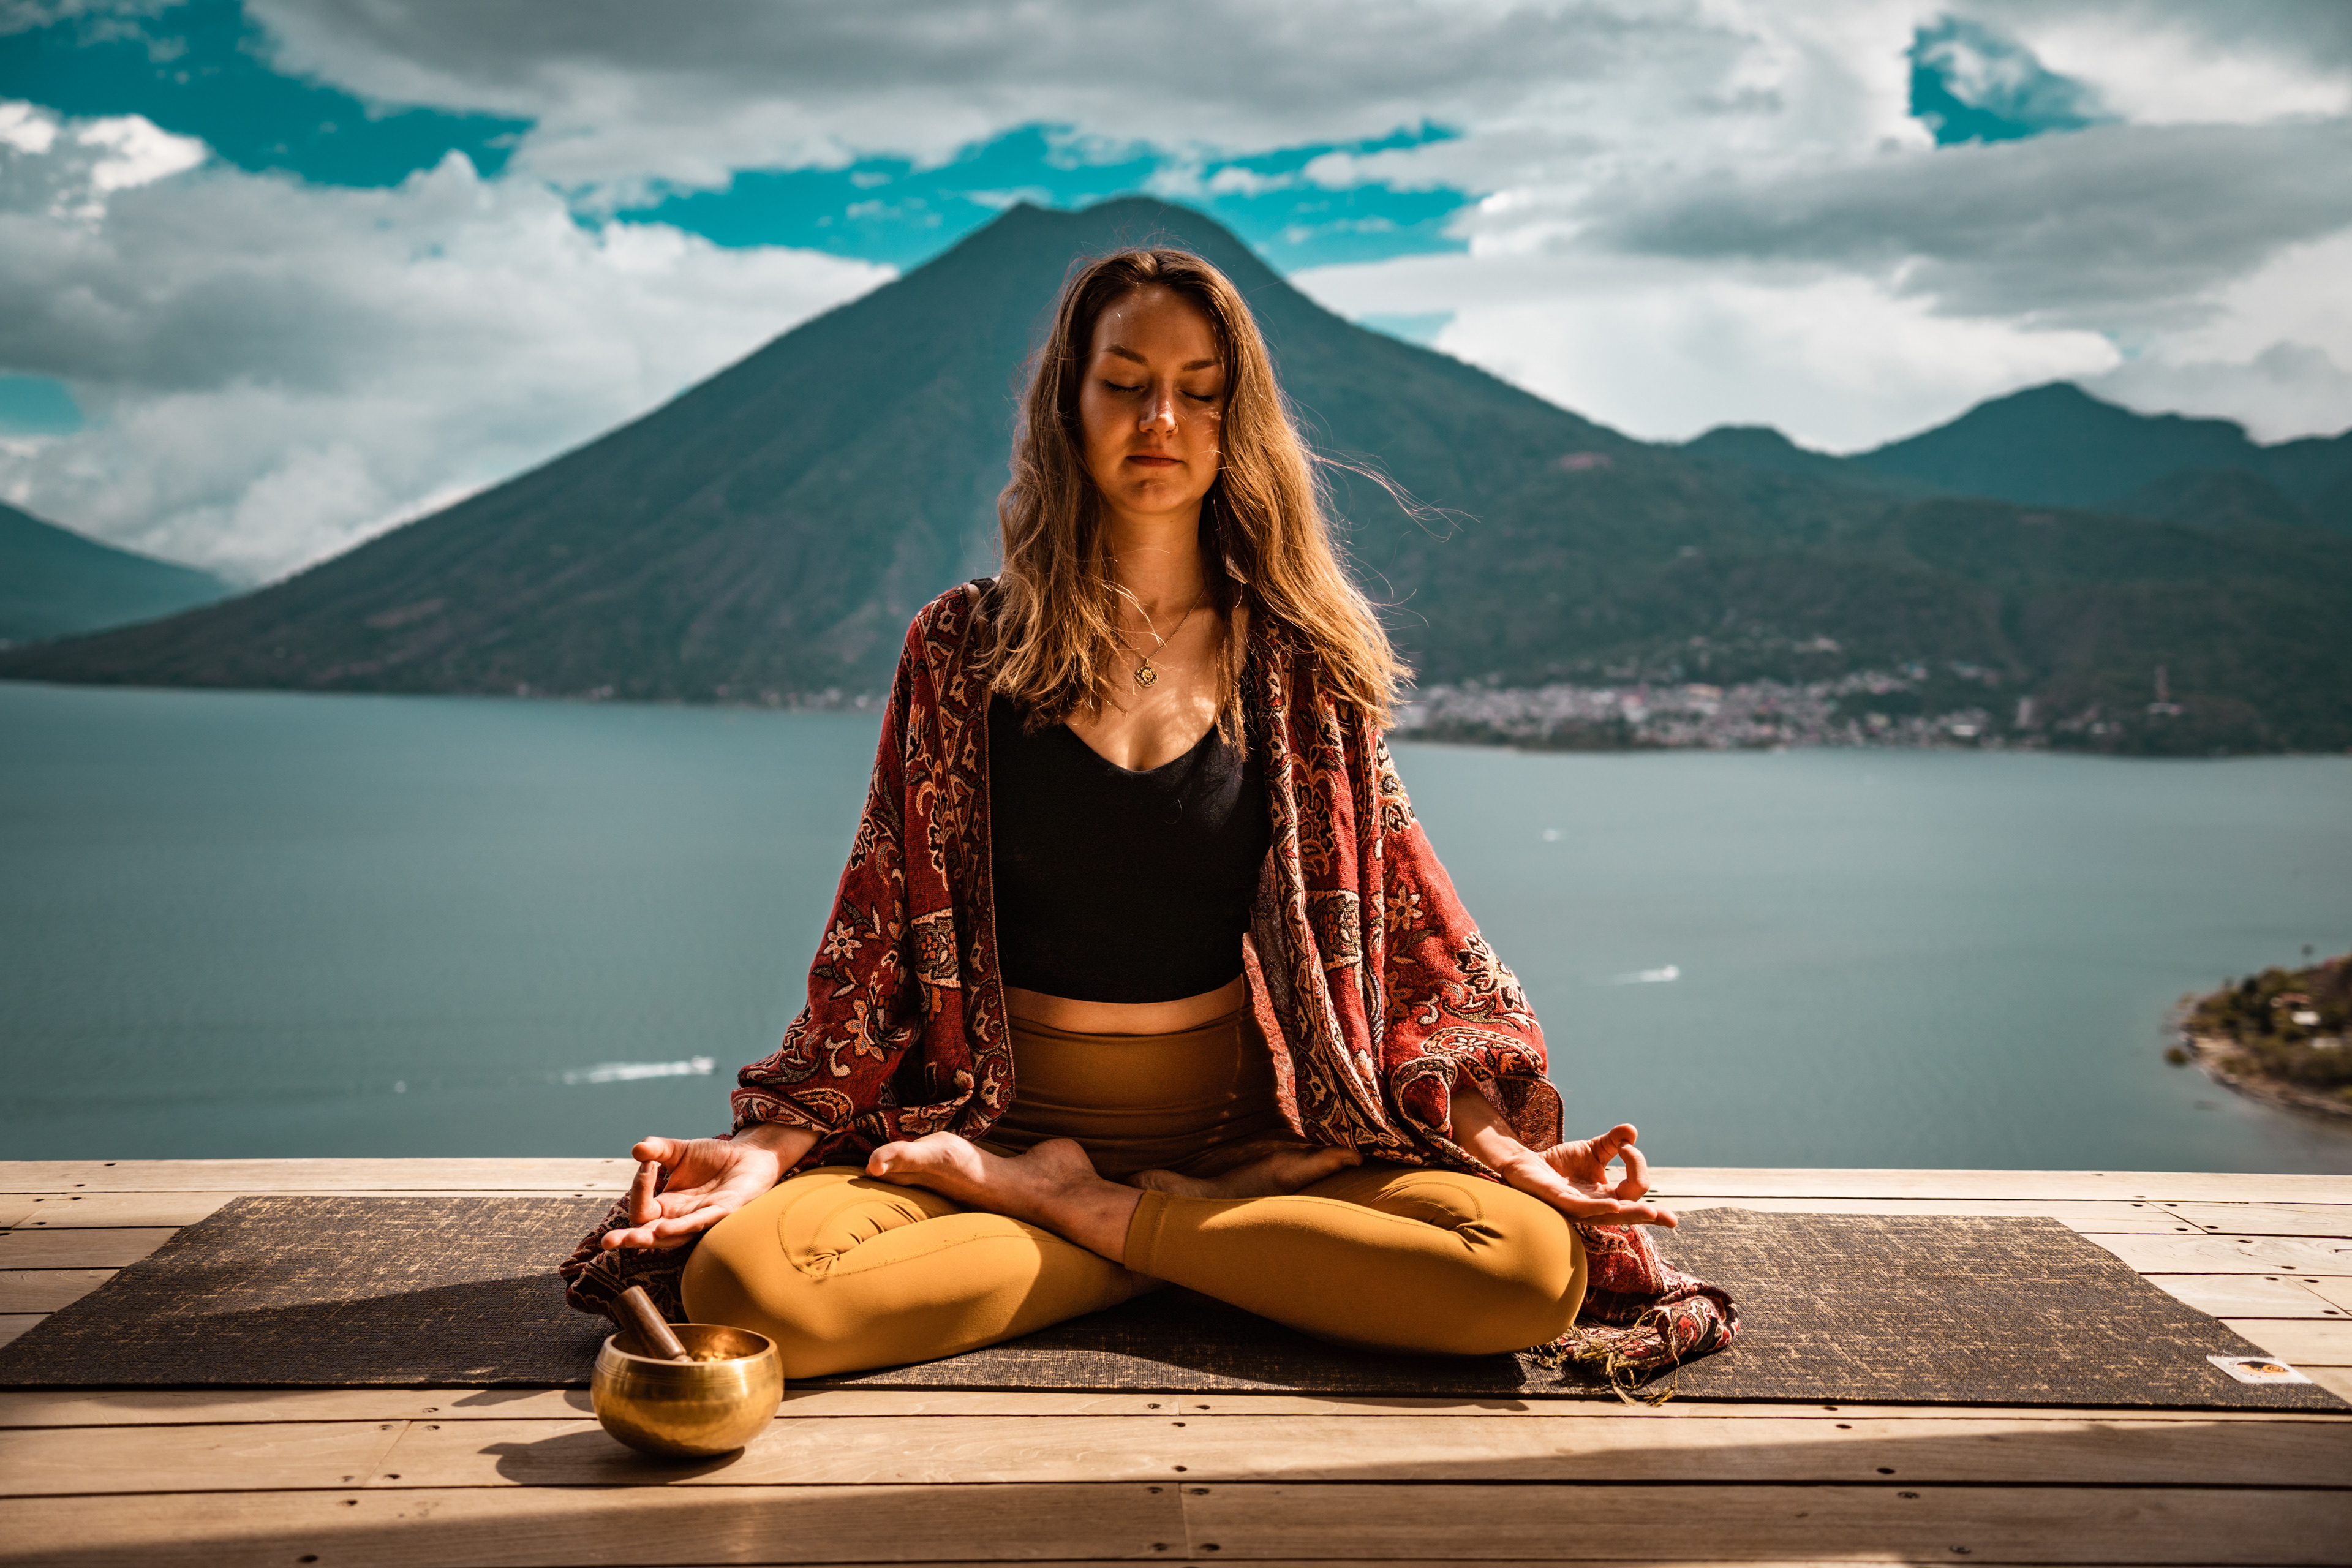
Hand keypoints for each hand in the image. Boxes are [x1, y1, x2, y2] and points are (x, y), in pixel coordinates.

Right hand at [600, 1124, 813, 1251]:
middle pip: (649, 1236)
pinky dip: (682, 1226)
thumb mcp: (679, 1151)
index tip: (646, 1162)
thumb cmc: (714, 1158)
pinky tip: (665, 1228)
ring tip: (634, 1239)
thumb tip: (637, 1149)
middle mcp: (681, 1218)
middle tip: (608, 1242)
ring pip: (672, 1236)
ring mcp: (702, 1218)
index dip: (639, 1187)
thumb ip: (657, 1150)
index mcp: (668, 1207)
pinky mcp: (724, 1212)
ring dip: (652, 1237)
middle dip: (628, 1239)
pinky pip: (701, 1223)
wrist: (751, 1154)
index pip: (642, 1209)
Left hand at [1503, 1123, 1676, 1228]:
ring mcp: (1578, 1207)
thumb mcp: (1593, 1149)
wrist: (1527, 1163)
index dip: (1637, 1164)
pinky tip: (1614, 1206)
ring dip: (1631, 1215)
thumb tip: (1632, 1131)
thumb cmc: (1562, 1163)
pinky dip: (1599, 1207)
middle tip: (1669, 1219)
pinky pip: (1582, 1209)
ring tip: (1651, 1214)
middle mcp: (1596, 1207)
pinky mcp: (1559, 1202)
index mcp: (1607, 1196)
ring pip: (1608, 1216)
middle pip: (1628, 1213)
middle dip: (1649, 1215)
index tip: (1627, 1145)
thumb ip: (1613, 1142)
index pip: (1634, 1188)